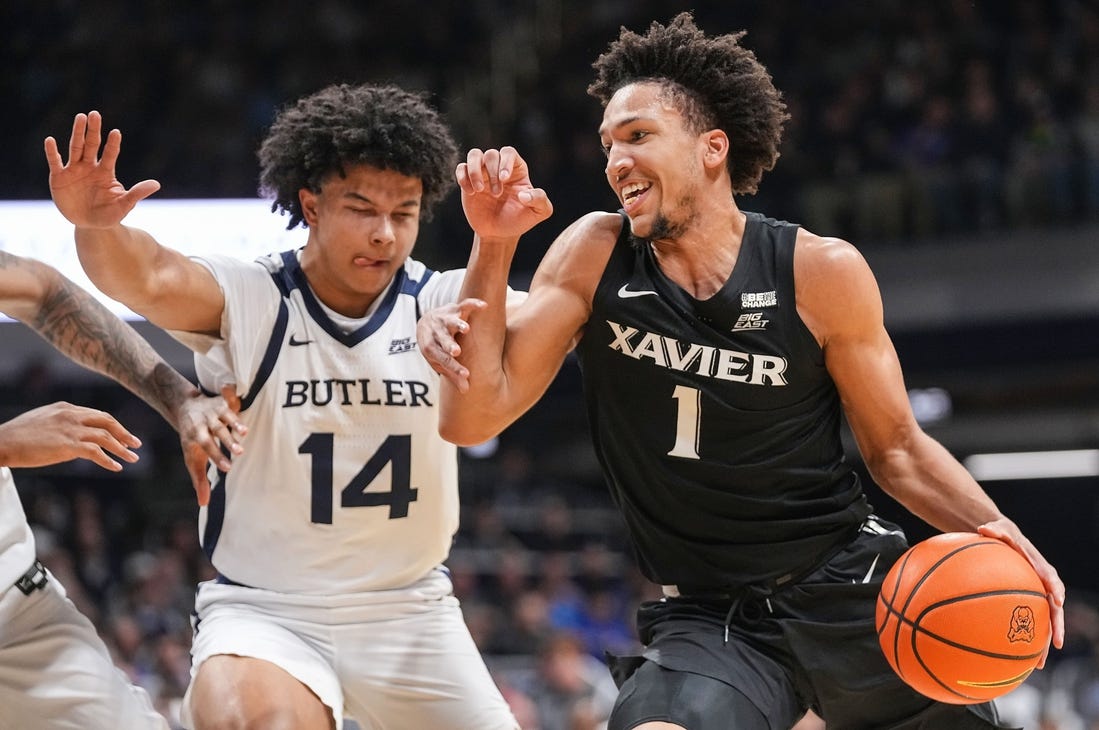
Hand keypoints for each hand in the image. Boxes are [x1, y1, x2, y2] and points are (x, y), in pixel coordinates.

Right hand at [0, 402, 140, 470]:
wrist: (1, 442)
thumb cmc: (17, 435)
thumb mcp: (43, 421)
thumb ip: (61, 424)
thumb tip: (75, 437)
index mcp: (66, 408)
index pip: (97, 414)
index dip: (113, 426)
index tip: (123, 435)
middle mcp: (71, 415)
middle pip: (107, 421)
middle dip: (124, 433)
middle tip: (137, 444)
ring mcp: (70, 429)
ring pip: (105, 437)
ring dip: (122, 448)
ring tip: (133, 458)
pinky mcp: (67, 445)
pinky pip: (95, 453)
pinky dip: (108, 460)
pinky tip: (116, 467)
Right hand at [43, 110, 160, 228]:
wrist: (90, 226)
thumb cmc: (109, 214)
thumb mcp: (124, 205)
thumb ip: (137, 193)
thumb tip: (157, 184)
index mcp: (106, 172)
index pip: (110, 154)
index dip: (113, 144)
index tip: (116, 132)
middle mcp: (90, 167)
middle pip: (91, 145)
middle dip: (93, 130)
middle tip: (94, 114)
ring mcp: (74, 171)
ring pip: (75, 148)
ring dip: (77, 133)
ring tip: (80, 117)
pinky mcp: (59, 178)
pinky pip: (55, 162)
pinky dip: (52, 152)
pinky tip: (50, 140)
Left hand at [175, 385, 246, 506]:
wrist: (184, 407)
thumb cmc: (192, 439)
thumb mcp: (193, 459)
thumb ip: (200, 480)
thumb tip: (203, 504)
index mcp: (196, 437)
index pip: (207, 449)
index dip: (217, 458)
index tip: (228, 468)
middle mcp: (204, 423)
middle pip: (217, 433)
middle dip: (228, 442)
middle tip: (240, 452)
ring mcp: (213, 411)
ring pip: (225, 417)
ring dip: (234, 423)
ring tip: (244, 432)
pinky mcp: (222, 401)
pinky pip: (227, 396)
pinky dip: (230, 392)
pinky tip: (232, 388)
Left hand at [417, 298, 486, 392]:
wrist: (425, 322)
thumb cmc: (435, 347)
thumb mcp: (439, 362)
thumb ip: (452, 374)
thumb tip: (466, 391)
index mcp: (430, 347)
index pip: (442, 359)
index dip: (453, 367)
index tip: (466, 375)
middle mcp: (436, 332)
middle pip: (442, 339)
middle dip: (449, 344)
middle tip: (456, 351)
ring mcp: (445, 319)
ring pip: (451, 321)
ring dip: (458, 324)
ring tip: (467, 329)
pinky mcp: (454, 308)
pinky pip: (464, 304)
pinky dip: (473, 304)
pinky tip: (484, 306)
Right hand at [456, 147, 552, 239]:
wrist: (499, 234)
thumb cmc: (519, 220)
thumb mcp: (539, 212)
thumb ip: (539, 199)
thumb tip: (524, 194)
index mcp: (516, 169)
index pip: (509, 152)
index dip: (505, 162)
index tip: (504, 180)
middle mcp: (498, 167)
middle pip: (491, 154)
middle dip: (492, 173)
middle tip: (496, 194)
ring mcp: (482, 173)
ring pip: (474, 154)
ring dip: (474, 170)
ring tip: (479, 190)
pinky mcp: (467, 182)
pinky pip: (461, 168)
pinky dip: (463, 177)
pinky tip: (470, 193)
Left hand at [978, 519, 1065, 666]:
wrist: (1003, 539)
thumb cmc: (1000, 533)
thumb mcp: (998, 528)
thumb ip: (994, 530)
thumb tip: (982, 528)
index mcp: (1039, 566)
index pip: (1051, 577)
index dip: (1055, 588)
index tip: (1058, 600)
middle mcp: (1042, 584)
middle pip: (1053, 608)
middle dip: (1057, 626)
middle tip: (1055, 643)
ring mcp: (1035, 595)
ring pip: (1044, 621)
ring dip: (1042, 642)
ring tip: (1037, 663)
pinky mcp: (1025, 603)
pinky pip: (1028, 622)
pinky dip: (1025, 639)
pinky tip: (1016, 658)